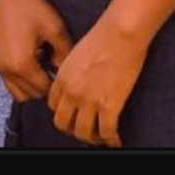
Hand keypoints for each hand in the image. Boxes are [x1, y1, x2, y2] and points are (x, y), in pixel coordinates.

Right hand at [0, 0, 73, 102]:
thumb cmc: (27, 5)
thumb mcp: (54, 27)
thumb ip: (64, 52)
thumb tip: (67, 68)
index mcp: (22, 65)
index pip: (44, 90)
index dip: (57, 85)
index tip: (66, 75)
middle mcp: (6, 70)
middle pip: (30, 95)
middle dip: (44, 86)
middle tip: (55, 67)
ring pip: (17, 91)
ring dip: (31, 85)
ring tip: (42, 63)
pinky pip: (9, 80)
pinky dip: (21, 77)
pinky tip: (31, 57)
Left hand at [47, 12, 149, 147]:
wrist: (121, 33)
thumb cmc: (105, 34)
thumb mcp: (79, 51)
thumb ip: (74, 69)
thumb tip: (81, 78)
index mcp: (63, 77)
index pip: (53, 105)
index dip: (62, 111)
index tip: (71, 113)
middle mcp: (72, 92)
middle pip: (63, 123)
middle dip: (72, 129)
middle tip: (82, 129)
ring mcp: (89, 101)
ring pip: (82, 133)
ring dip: (91, 138)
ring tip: (100, 137)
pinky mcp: (109, 106)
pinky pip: (106, 132)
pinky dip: (111, 140)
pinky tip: (116, 141)